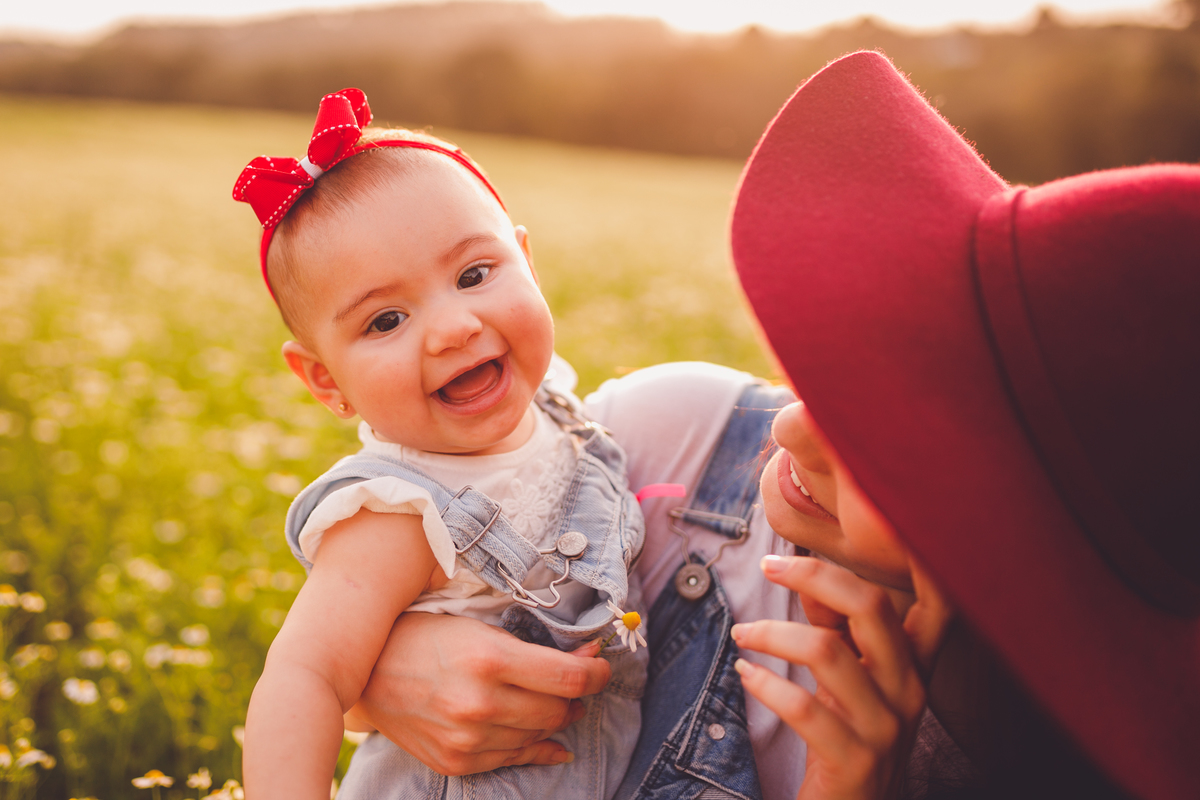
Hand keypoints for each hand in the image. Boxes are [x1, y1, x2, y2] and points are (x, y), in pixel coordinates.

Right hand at [349, 612, 611, 775]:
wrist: (367, 672)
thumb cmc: (427, 637)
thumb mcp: (481, 628)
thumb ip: (534, 647)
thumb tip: (588, 660)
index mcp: (490, 660)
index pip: (569, 678)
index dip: (597, 673)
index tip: (601, 666)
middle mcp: (480, 704)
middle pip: (558, 711)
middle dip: (576, 697)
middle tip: (575, 684)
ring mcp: (467, 739)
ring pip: (539, 736)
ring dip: (553, 720)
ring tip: (551, 703)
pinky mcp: (456, 762)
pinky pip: (513, 759)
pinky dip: (536, 748)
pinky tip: (550, 741)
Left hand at [732, 556, 950, 799]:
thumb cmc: (848, 742)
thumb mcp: (851, 682)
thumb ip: (838, 631)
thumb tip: (810, 581)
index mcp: (916, 667)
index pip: (937, 602)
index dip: (922, 557)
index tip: (886, 515)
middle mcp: (911, 692)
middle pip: (871, 607)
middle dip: (815, 576)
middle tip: (770, 567)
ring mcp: (887, 728)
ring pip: (828, 652)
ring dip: (773, 634)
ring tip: (744, 634)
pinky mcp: (854, 761)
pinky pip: (804, 707)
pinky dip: (766, 684)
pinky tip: (748, 675)